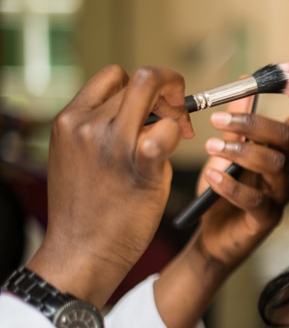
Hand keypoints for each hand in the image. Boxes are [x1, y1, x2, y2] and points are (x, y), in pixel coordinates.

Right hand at [26, 65, 193, 306]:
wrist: (82, 251)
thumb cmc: (88, 209)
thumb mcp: (80, 157)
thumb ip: (104, 130)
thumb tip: (144, 112)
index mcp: (70, 119)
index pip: (114, 75)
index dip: (142, 86)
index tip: (156, 106)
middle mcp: (88, 124)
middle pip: (141, 79)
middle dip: (168, 89)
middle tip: (179, 114)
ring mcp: (113, 142)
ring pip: (157, 96)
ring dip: (176, 112)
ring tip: (179, 136)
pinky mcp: (141, 163)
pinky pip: (170, 129)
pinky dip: (179, 136)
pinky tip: (173, 155)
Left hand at [153, 97, 288, 327]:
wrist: (210, 237)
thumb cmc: (221, 190)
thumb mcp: (224, 151)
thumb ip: (235, 123)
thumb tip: (242, 85)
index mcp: (278, 152)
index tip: (273, 89)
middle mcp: (284, 171)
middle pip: (284, 140)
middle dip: (253, 124)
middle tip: (219, 119)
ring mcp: (278, 195)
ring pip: (273, 165)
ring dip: (241, 152)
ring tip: (211, 147)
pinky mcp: (267, 219)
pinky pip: (255, 200)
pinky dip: (232, 186)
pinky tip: (212, 176)